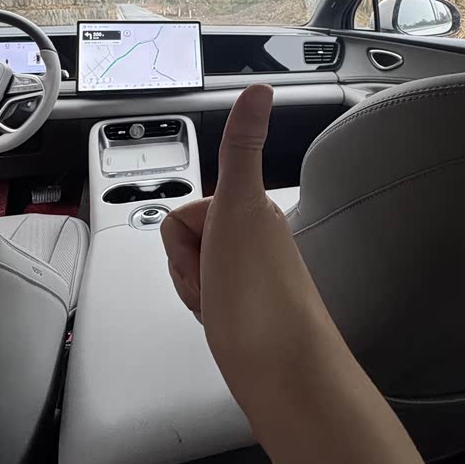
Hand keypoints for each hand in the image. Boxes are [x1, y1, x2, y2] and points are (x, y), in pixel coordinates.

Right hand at [160, 84, 335, 417]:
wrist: (283, 373)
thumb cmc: (261, 295)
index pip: (181, 215)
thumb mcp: (241, 210)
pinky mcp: (242, 308)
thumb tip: (259, 90)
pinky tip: (223, 323)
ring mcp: (247, 275)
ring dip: (194, 293)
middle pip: (182, 244)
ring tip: (220, 308)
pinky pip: (203, 300)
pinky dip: (204, 312)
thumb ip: (242, 147)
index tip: (210, 255)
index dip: (183, 243)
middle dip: (187, 270)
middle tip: (215, 286)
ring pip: (190, 273)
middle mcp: (251, 238)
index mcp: (250, 211)